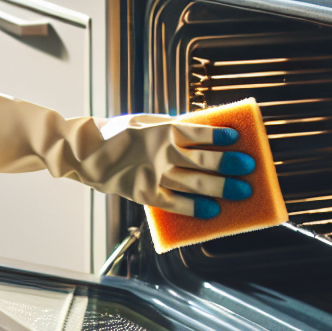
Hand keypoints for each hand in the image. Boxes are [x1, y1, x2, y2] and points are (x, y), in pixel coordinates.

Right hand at [97, 114, 253, 218]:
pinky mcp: (144, 194)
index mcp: (160, 131)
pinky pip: (174, 203)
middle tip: (248, 167)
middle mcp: (160, 153)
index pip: (197, 132)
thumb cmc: (113, 133)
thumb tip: (196, 126)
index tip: (236, 137)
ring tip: (241, 191)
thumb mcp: (141, 120)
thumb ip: (168, 123)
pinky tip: (212, 210)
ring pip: (194, 183)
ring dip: (220, 188)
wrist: (83, 152)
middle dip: (229, 164)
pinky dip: (194, 208)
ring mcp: (153, 175)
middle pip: (202, 161)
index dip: (219, 135)